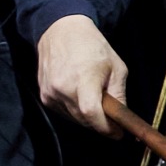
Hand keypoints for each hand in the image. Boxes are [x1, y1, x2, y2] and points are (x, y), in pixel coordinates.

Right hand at [35, 15, 132, 135]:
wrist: (62, 32)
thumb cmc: (92, 46)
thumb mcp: (116, 68)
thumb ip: (119, 95)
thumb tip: (122, 118)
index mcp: (83, 80)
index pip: (92, 114)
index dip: (106, 128)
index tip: (117, 133)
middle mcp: (62, 88)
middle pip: (84, 119)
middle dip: (100, 123)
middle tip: (111, 118)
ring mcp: (50, 93)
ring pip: (73, 118)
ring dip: (87, 116)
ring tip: (94, 99)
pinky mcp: (44, 95)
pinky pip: (63, 111)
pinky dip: (74, 110)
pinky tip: (80, 96)